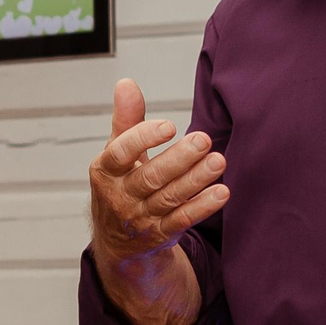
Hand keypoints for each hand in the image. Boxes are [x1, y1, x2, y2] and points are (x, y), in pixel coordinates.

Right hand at [89, 79, 227, 266]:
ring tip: (218, 161)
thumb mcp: (115, 154)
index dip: (143, 138)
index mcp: (105, 171)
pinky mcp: (160, 234)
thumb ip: (126, 119)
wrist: (118, 240)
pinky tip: (221, 191)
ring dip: (196, 179)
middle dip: (179, 158)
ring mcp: (140, 218)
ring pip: (170, 197)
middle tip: (204, 139)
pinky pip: (183, 219)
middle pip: (151, 176)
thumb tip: (126, 84)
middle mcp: (120, 196)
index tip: (169, 126)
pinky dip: (202, 206)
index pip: (121, 153)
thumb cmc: (120, 184)